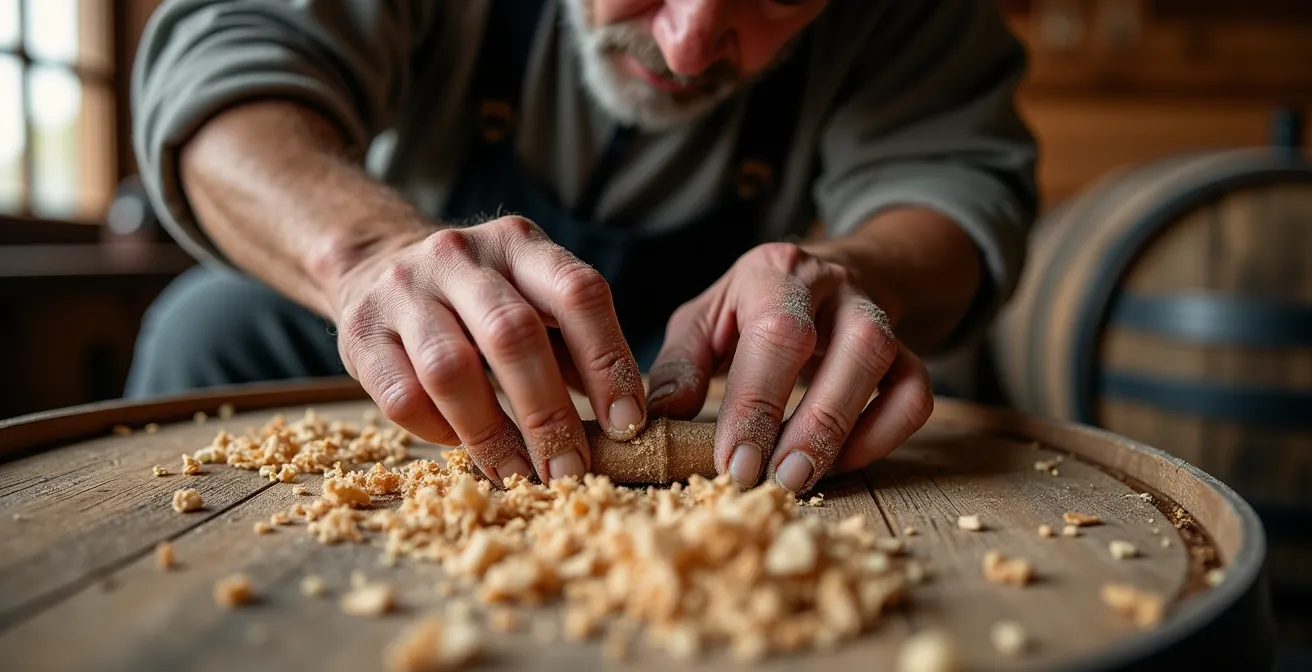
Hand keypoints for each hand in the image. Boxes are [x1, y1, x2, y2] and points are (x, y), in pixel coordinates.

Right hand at [327, 216, 646, 483]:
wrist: (375, 264)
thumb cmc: (479, 299)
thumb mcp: (532, 296)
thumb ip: (575, 347)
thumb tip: (628, 424)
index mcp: (519, 243)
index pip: (577, 293)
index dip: (607, 360)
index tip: (629, 424)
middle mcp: (458, 256)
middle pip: (512, 335)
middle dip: (549, 413)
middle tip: (574, 471)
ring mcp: (403, 291)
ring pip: (451, 370)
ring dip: (493, 435)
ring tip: (523, 475)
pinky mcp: (359, 333)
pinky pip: (403, 397)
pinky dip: (441, 433)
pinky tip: (465, 448)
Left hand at [645, 242, 933, 493]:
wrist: (824, 273)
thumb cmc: (750, 306)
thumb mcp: (705, 319)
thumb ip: (682, 364)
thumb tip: (661, 419)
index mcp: (774, 272)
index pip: (777, 334)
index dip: (758, 403)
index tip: (735, 462)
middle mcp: (834, 285)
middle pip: (850, 347)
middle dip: (814, 424)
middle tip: (777, 480)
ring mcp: (877, 314)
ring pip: (887, 366)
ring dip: (847, 432)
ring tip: (804, 477)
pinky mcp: (904, 350)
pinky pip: (914, 394)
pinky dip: (883, 435)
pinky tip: (840, 461)